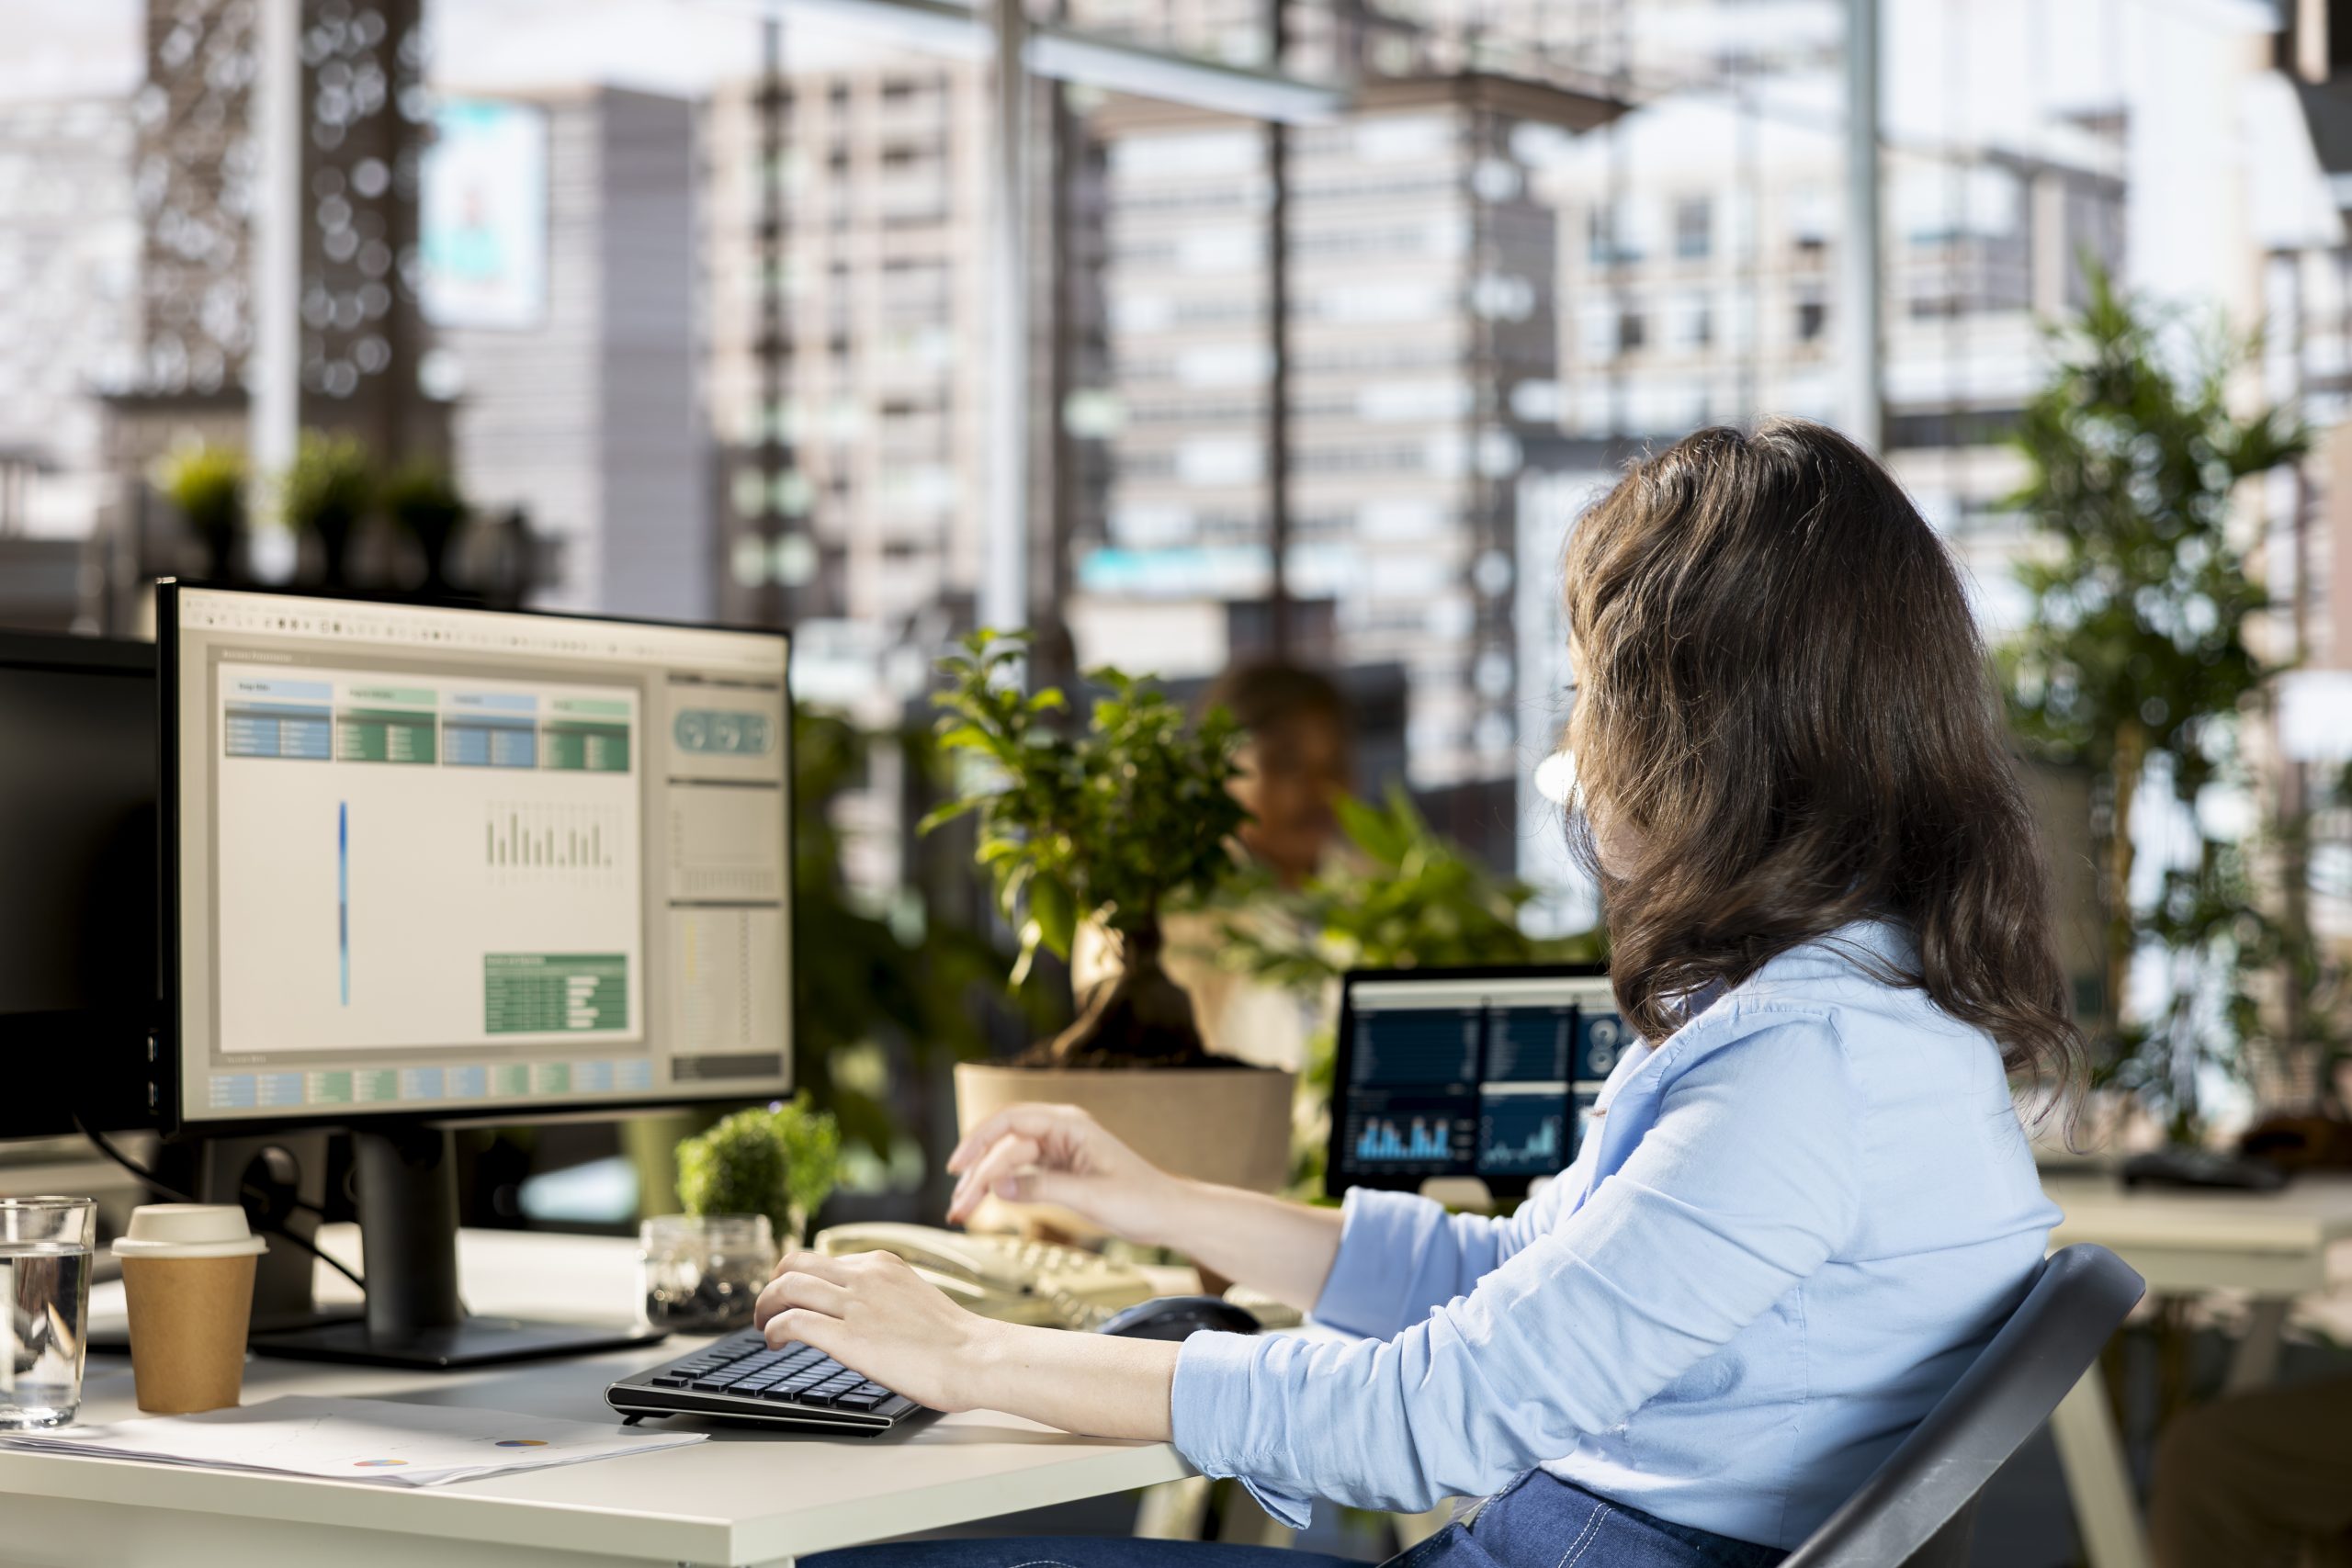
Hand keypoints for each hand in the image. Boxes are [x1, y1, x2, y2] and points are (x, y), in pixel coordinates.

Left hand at [754, 1248, 1004, 1412]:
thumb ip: (883, 1296)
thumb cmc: (955, 1341)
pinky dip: (774, 1328)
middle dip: (773, 1285)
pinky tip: (774, 1341)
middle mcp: (865, 1275)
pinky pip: (792, 1321)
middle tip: (768, 1308)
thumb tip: (861, 1314)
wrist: (976, 1358)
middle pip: (794, 1262)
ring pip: (786, 1287)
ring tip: (764, 1326)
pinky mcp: (848, 1336)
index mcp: (882, 1263)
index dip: (798, 1278)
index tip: (793, 1297)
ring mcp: (855, 1303)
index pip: (823, 1259)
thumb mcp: (915, 1298)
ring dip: (765, 1306)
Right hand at [945, 1102, 1180, 1241]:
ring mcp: (1059, 1150)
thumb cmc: (1141, 1200)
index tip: (957, 1168)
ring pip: (1009, 1162)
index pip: (1010, 1121)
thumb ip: (1042, 1188)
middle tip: (957, 1206)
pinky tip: (984, 1205)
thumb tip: (997, 1186)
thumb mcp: (1090, 1196)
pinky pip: (1021, 1174)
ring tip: (961, 1211)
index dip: (978, 1141)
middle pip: (1004, 1145)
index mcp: (1069, 1124)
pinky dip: (1002, 1190)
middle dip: (977, 1173)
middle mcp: (1060, 1131)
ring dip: (984, 1184)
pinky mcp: (1060, 1170)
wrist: (1168, 1214)